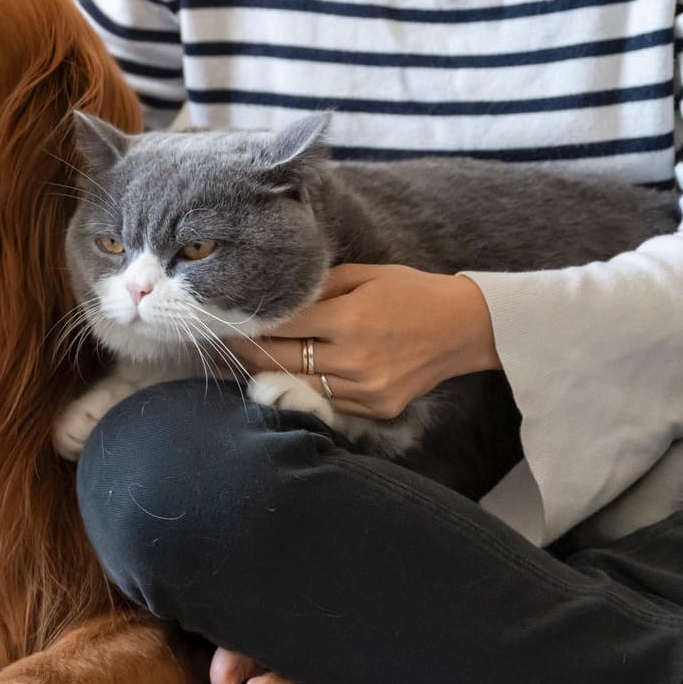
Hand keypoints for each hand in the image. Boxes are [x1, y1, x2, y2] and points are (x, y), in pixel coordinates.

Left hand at [225, 264, 498, 419]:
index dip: (247, 323)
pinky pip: (326, 401)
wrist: (466, 327)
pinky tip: (283, 378)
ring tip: (238, 363)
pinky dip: (303, 389)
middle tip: (216, 343)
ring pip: (298, 387)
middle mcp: (355, 359)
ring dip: (266, 376)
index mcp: (350, 319)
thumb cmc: (412, 292)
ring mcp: (366, 389)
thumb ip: (318, 288)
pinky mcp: (376, 408)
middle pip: (279, 361)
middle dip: (243, 351)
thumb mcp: (365, 275)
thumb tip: (273, 296)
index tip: (221, 318)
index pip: (281, 325)